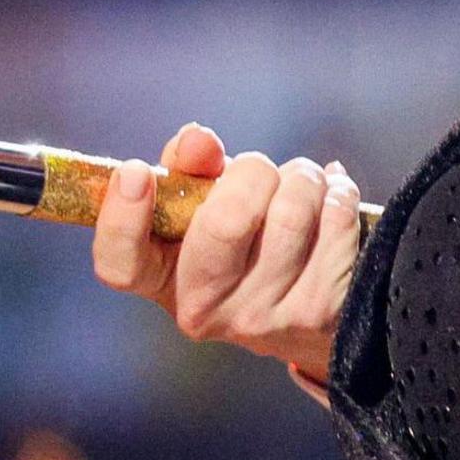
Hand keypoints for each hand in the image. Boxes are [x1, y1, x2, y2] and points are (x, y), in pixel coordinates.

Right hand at [87, 122, 362, 395]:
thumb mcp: (205, 205)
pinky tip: (332, 202)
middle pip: (226, 220)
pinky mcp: (320, 312)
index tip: (136, 171)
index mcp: (162, 280)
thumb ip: (190, 168)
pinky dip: (339, 193)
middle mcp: (204, 309)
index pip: (120, 265)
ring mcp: (263, 318)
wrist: (312, 315)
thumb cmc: (245, 241)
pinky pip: (337, 219)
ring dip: (303, 178)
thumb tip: (198, 141)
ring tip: (302, 186)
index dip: (121, 218)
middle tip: (261, 172)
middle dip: (253, 171)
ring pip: (292, 211)